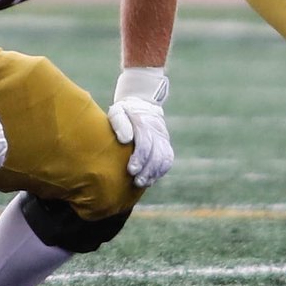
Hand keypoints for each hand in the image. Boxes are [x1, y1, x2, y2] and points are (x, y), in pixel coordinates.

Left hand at [107, 67, 172, 187]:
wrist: (142, 102)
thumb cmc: (125, 110)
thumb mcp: (118, 110)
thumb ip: (120, 123)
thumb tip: (125, 140)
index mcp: (144, 123)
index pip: (145, 144)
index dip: (139, 158)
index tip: (131, 170)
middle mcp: (156, 131)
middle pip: (156, 154)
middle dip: (147, 170)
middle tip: (137, 181)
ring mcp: (163, 138)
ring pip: (164, 158)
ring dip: (155, 173)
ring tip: (144, 183)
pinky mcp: (165, 143)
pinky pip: (168, 158)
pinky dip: (161, 170)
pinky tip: (152, 179)